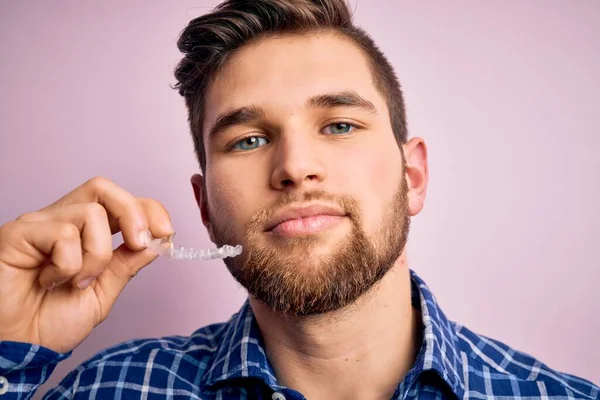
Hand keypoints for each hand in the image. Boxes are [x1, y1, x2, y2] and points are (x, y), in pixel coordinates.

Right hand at [0, 177, 172, 353]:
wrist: (17, 350)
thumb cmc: (50, 323)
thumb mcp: (103, 292)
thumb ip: (127, 264)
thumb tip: (158, 240)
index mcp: (84, 232)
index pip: (120, 201)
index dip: (148, 210)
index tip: (167, 233)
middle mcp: (61, 221)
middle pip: (103, 188)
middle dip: (132, 213)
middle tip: (138, 244)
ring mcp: (39, 225)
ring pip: (90, 213)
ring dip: (96, 255)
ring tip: (77, 282)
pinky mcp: (18, 234)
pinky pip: (62, 233)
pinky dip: (68, 264)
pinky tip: (49, 281)